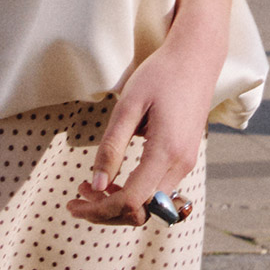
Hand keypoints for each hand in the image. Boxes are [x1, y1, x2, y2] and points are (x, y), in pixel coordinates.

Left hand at [68, 0, 247, 225]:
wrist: (196, 58)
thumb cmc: (160, 75)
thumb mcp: (128, 106)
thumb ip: (112, 146)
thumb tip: (95, 186)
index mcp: (166, 153)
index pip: (130, 201)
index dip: (99, 209)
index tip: (73, 203)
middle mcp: (181, 165)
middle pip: (141, 210)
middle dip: (106, 211)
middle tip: (75, 199)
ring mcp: (186, 163)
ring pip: (150, 204)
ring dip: (118, 203)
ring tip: (87, 189)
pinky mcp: (185, 158)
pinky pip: (157, 189)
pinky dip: (133, 192)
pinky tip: (112, 179)